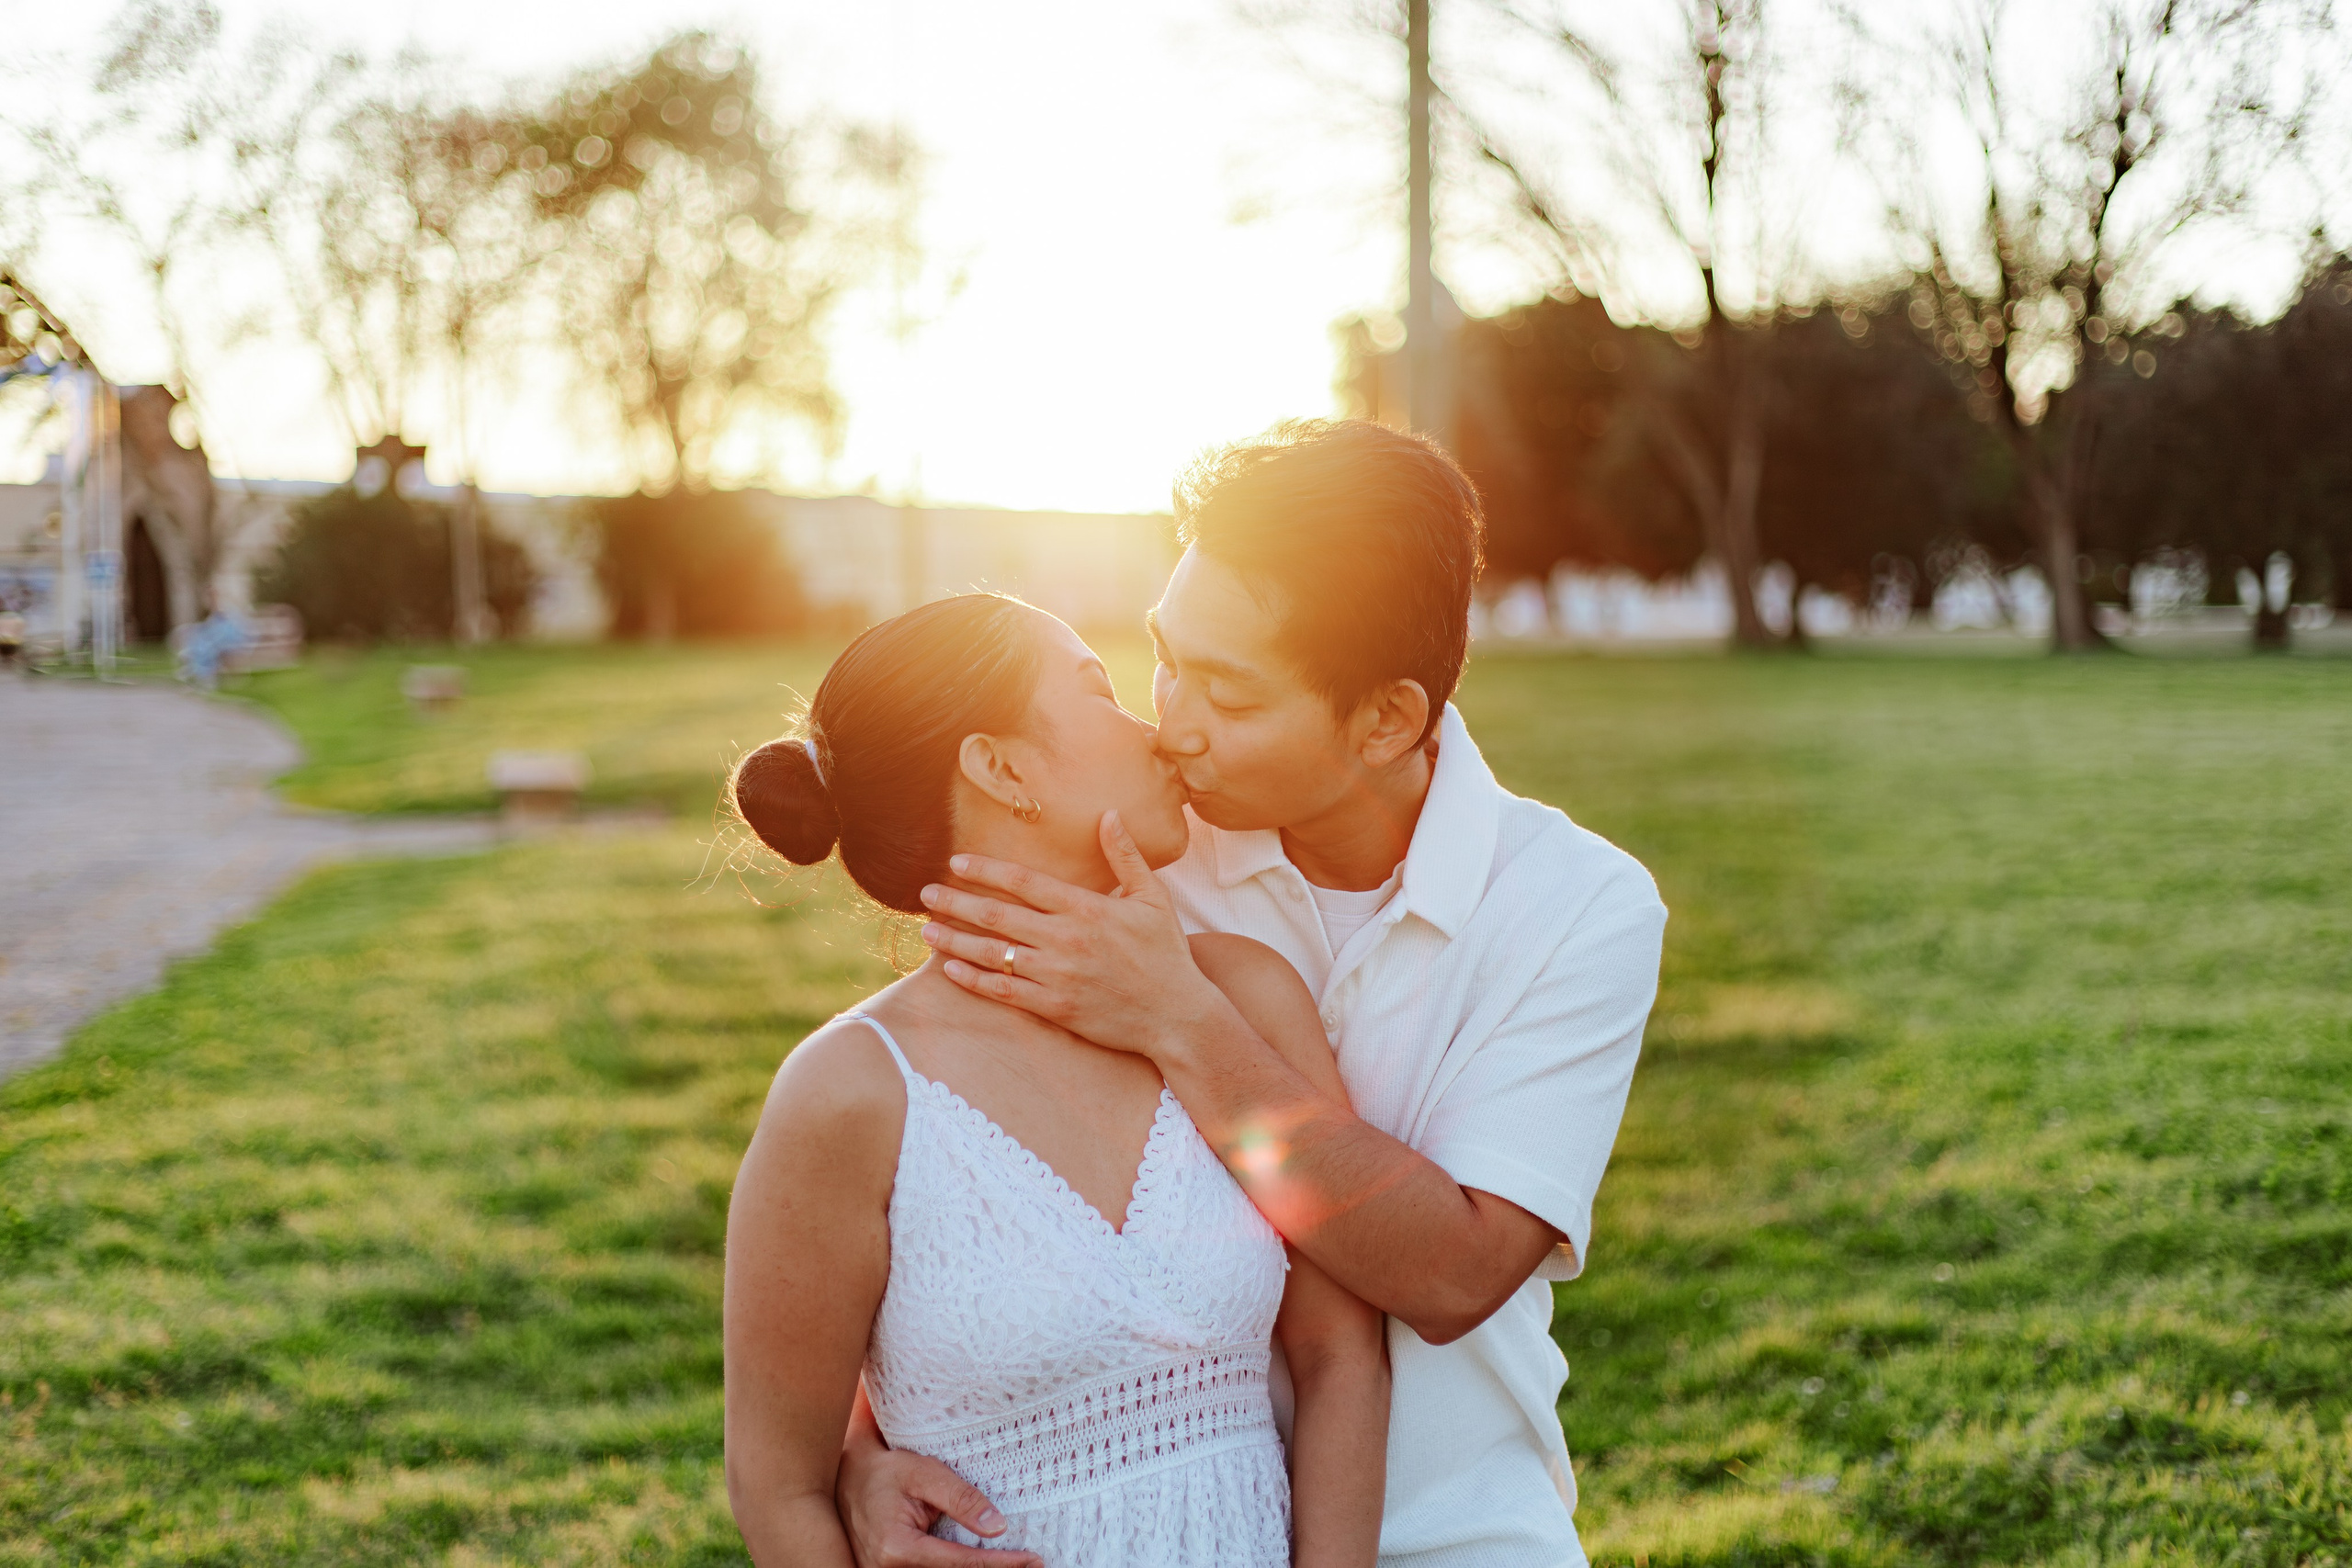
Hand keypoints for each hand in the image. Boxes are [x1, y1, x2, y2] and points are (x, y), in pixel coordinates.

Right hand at [836, 1443, 1039, 1567]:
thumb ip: (960, 1498)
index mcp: (898, 1548)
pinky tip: (985, 1561)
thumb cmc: (885, 1471)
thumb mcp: (924, 1474)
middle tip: (1034, 1565)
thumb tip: (998, 1526)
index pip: (961, 1563)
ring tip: (1015, 1563)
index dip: (1001, 1563)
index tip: (1033, 1561)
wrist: (847, 1479)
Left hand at [919, 811, 1229, 1058]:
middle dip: (957, 903)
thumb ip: (1126, 856)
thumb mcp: (1153, 898)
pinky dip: (974, 980)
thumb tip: (1108, 815)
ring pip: (994, 955)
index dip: (985, 870)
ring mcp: (1058, 976)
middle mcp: (1066, 939)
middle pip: (998, 916)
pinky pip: (1005, 992)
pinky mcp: (1055, 1008)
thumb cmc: (1166, 954)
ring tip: (927, 930)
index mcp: (1086, 908)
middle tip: (925, 894)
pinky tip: (950, 970)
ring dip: (956, 941)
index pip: (1024, 883)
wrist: (1178, 1015)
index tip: (955, 863)